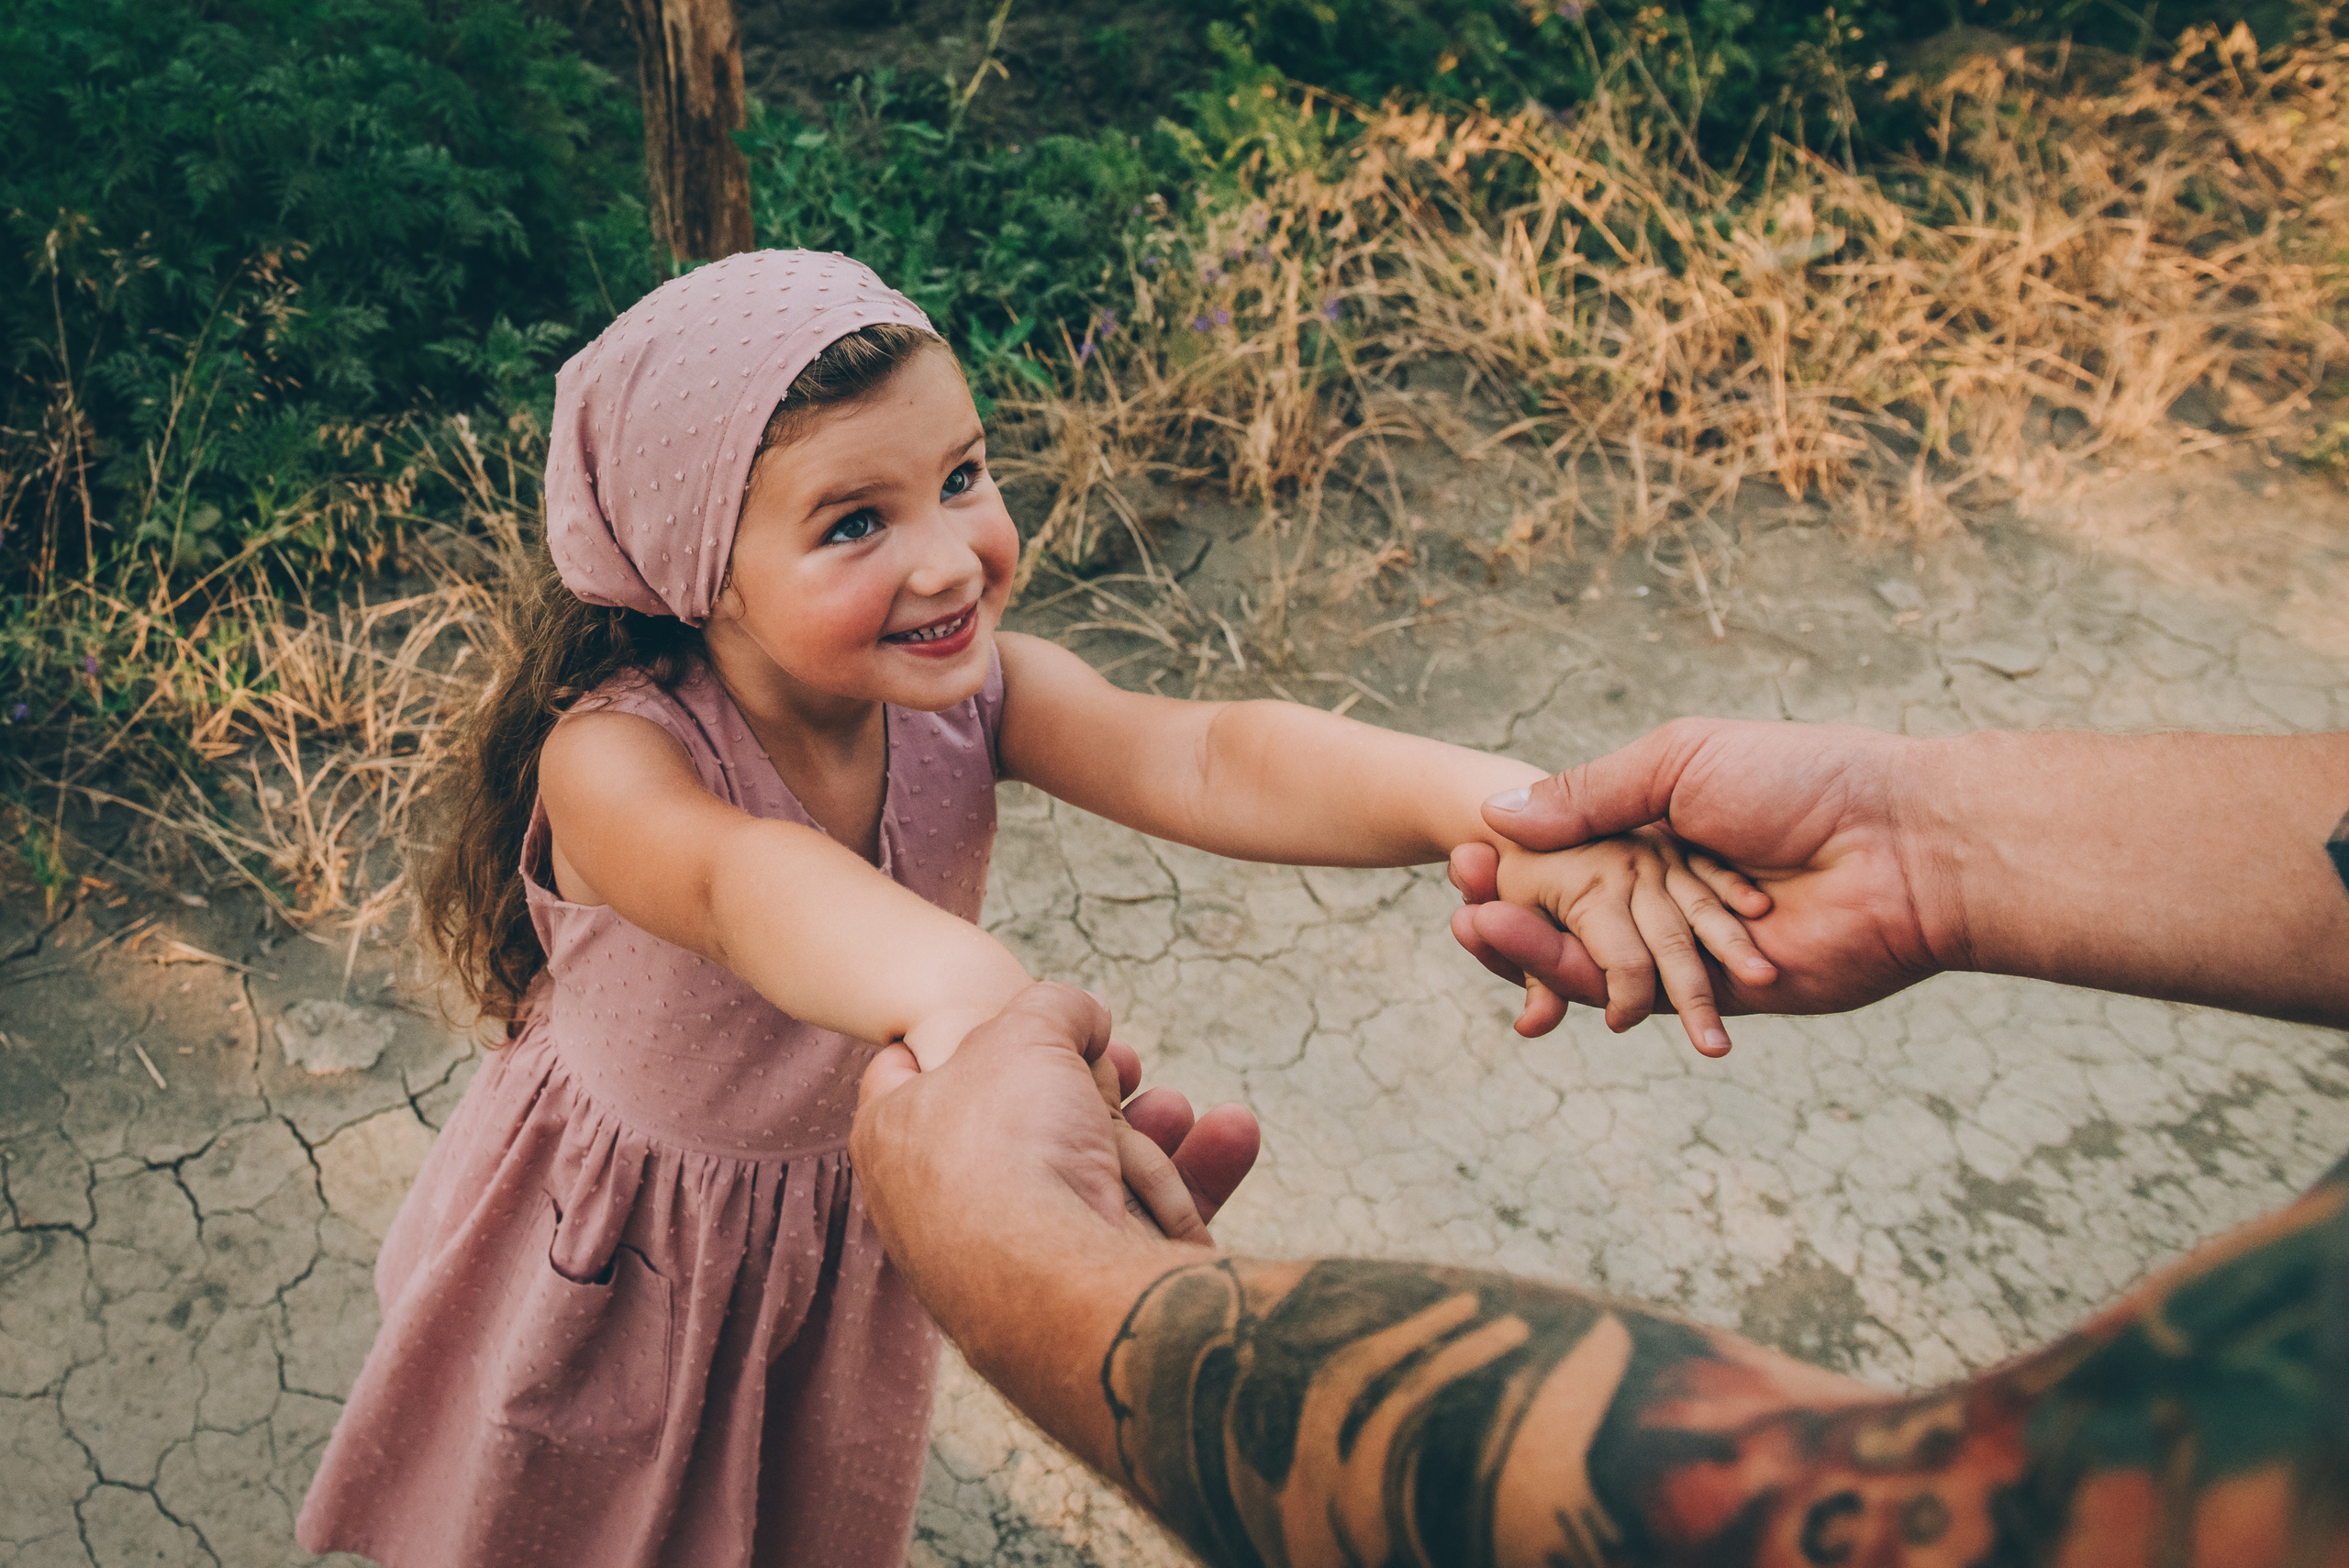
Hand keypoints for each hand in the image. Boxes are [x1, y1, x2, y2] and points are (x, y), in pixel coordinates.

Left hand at [854, 984, 1259, 1263]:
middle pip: (1028, 1118)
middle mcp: (943, 1203)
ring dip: (1152, 1130)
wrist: (1058, 1283)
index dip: (968, 1031)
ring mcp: (1015, 1253)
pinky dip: (1191, 1179)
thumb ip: (1056, 1006)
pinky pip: (1144, 1221)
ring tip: (1175, 1106)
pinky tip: (1234, 1133)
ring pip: (1096, 1170)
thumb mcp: (1027, 1029)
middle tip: (1121, 1065)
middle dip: (1093, 1086)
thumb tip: (1084, 1018)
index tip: (1016, 1018)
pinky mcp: (1085, 1289)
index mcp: (896, 1137)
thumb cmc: (1014, 1145)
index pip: (906, 1069)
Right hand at [1451, 718, 1948, 1028]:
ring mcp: (1696, 947)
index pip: (1576, 850)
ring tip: (1471, 926)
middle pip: (1575, 907)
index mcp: (1670, 827)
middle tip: (1459, 894)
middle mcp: (1677, 888)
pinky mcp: (1718, 999)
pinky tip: (1526, 968)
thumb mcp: (1681, 762)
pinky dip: (1579, 985)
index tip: (1466, 852)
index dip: (1520, 856)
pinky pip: (1636, 998)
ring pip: (1595, 955)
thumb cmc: (1804, 781)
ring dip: (1527, 946)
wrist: (1902, 845)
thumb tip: (1502, 813)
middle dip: (1512, 903)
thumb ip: (1592, 792)